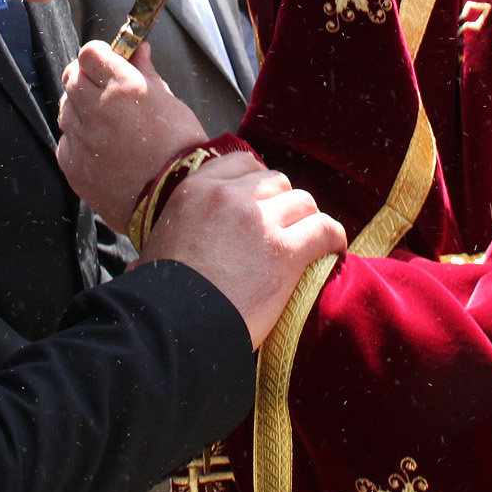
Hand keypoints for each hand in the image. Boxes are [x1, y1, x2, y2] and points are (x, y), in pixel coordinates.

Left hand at [57, 42, 207, 229]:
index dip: (98, 54)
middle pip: (71, 77)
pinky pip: (65, 141)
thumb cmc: (180, 148)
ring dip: (78, 107)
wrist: (175, 199)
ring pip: (64, 109)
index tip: (105, 60)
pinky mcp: (73, 167)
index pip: (89, 53)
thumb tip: (138, 50)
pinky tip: (97, 146)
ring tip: (102, 120)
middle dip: (84, 77)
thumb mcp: (169, 102)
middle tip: (100, 86)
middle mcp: (96, 110)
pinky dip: (76, 139)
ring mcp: (82, 140)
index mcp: (123, 88)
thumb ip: (146, 73)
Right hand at [140, 153, 347, 347]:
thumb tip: (174, 243)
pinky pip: (324, 230)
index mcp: (196, 189)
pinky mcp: (284, 252)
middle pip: (277, 183)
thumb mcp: (159, 239)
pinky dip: (333, 238)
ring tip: (310, 243)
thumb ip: (181, 224)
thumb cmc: (158, 295)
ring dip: (307, 221)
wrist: (169, 327)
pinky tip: (333, 252)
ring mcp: (260, 222)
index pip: (243, 164)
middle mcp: (230, 197)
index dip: (259, 185)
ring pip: (304, 203)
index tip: (263, 205)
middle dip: (283, 205)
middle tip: (284, 231)